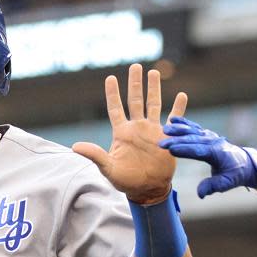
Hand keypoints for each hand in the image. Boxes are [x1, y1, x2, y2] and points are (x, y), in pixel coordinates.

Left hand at [72, 63, 187, 203]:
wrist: (148, 190)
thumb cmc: (126, 181)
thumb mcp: (108, 168)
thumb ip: (95, 155)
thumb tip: (75, 147)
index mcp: (122, 133)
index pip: (116, 108)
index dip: (113, 94)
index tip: (110, 78)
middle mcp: (137, 128)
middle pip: (135, 100)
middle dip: (135, 84)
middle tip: (135, 66)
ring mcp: (153, 132)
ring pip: (153, 104)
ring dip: (154, 89)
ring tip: (154, 72)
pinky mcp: (167, 138)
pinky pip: (174, 120)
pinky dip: (178, 109)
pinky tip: (181, 95)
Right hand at [159, 117, 256, 197]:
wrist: (245, 163)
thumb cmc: (235, 174)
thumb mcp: (227, 183)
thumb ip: (214, 186)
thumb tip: (200, 193)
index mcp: (217, 153)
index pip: (198, 150)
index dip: (184, 150)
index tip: (171, 150)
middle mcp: (213, 141)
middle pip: (192, 140)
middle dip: (176, 141)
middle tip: (161, 143)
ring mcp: (209, 136)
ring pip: (192, 131)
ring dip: (178, 130)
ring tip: (164, 130)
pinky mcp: (206, 135)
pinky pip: (194, 128)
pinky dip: (184, 123)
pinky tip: (173, 120)